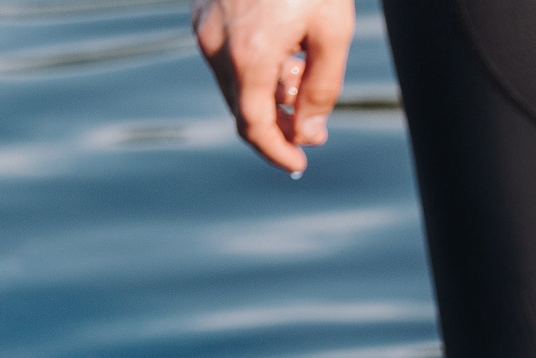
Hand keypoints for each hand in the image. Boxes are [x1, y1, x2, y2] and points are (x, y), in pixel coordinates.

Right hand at [192, 0, 353, 174]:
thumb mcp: (333, 33)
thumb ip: (322, 90)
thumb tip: (308, 134)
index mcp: (248, 55)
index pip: (255, 127)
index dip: (277, 153)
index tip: (299, 165)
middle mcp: (215, 45)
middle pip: (244, 111)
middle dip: (279, 125)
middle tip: (314, 126)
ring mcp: (203, 28)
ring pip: (235, 86)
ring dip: (270, 95)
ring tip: (304, 70)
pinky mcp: (202, 15)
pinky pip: (227, 60)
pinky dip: (255, 70)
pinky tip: (285, 50)